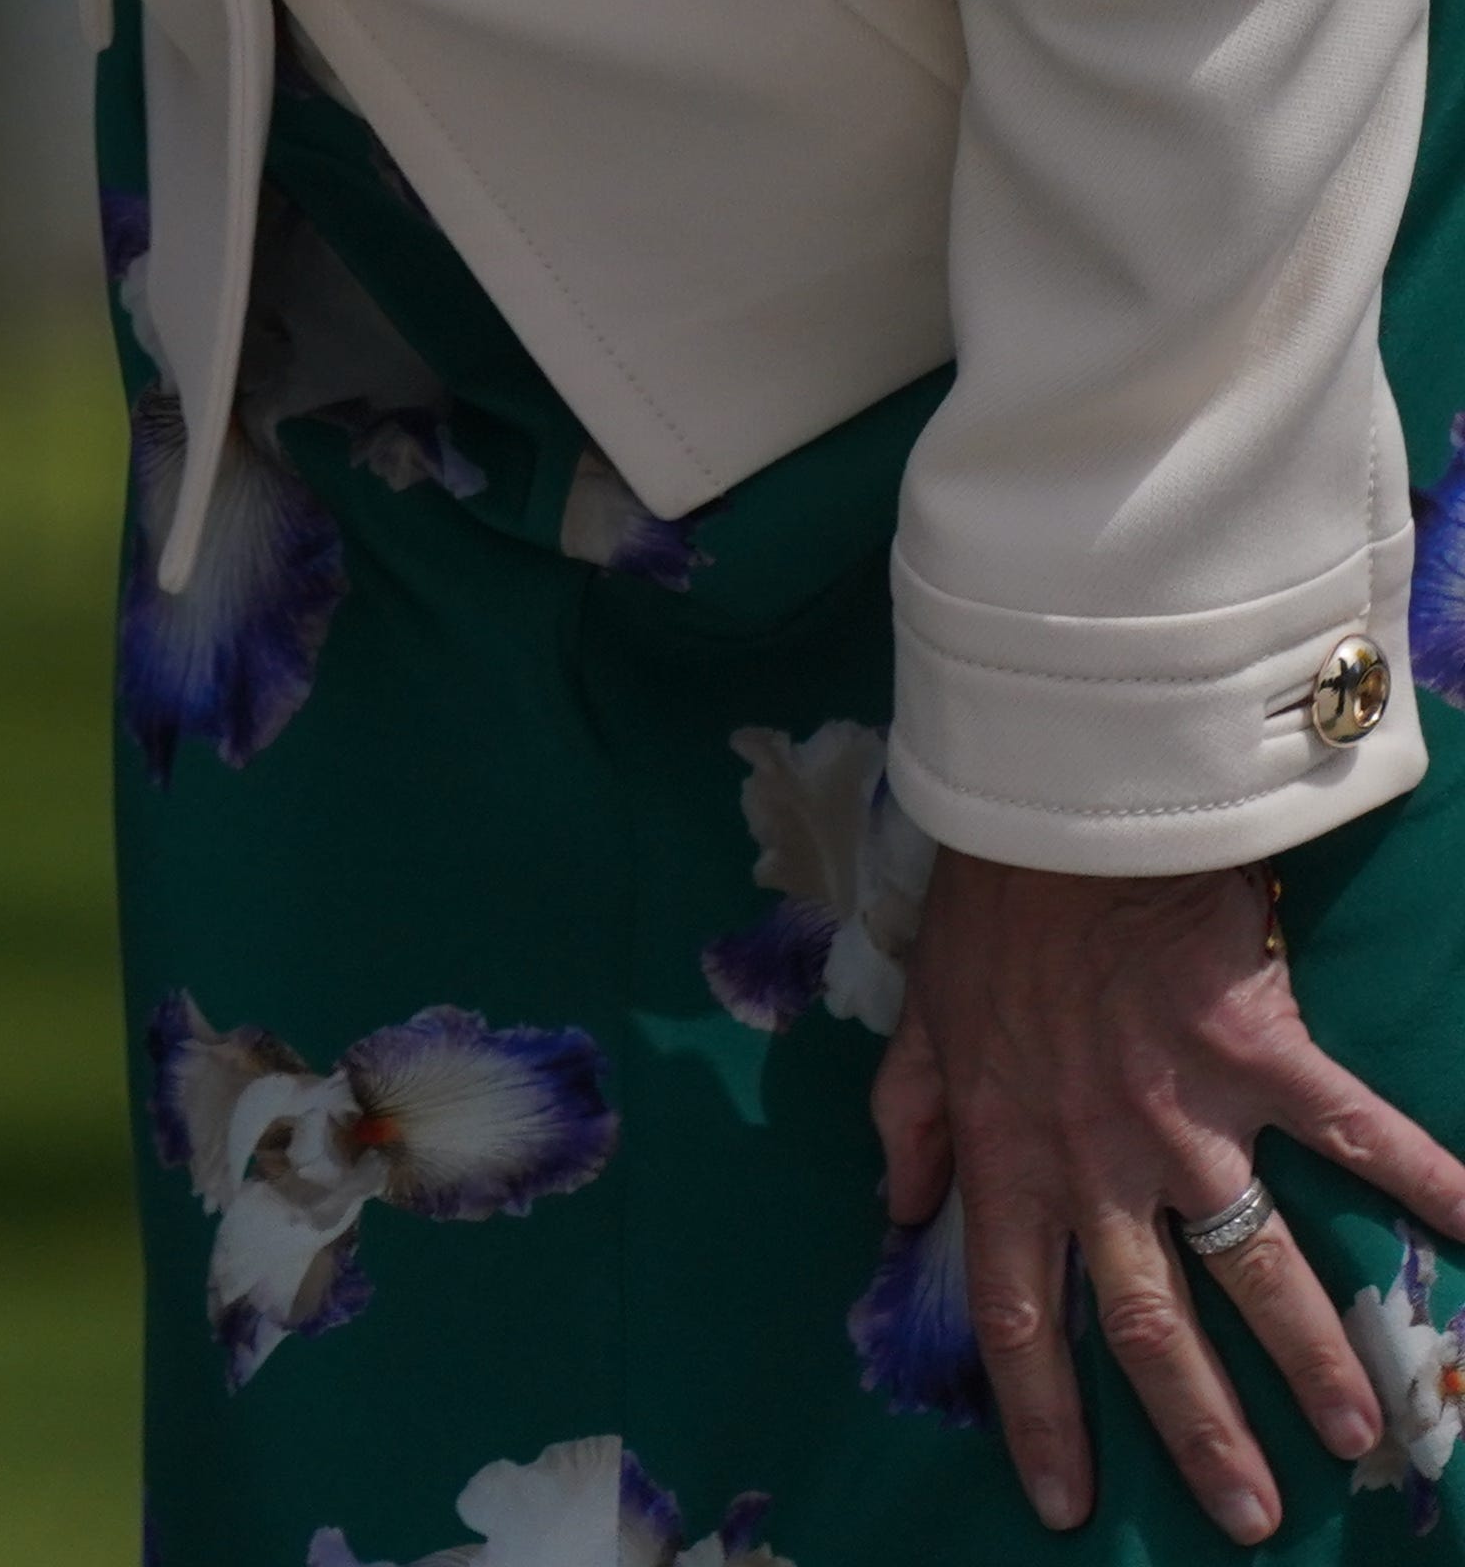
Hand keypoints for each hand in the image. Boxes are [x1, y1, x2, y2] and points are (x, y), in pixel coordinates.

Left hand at [883, 846, 1464, 1539]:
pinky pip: (1360, 1134)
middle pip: (1152, 1323)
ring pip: (1257, 1261)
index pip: (1018, 1315)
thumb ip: (909, 1123)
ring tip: (1368, 1434)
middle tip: (1252, 1517)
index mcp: (1010, 1156)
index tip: (1066, 1501)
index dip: (1040, 1413)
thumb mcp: (916, 1025)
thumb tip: (899, 1210)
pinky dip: (1435, 1186)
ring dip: (1313, 1355)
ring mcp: (1187, 1113)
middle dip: (1202, 1431)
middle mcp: (1098, 1157)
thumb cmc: (985, 916)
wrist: (1055, 814)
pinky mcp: (1262, 1056)